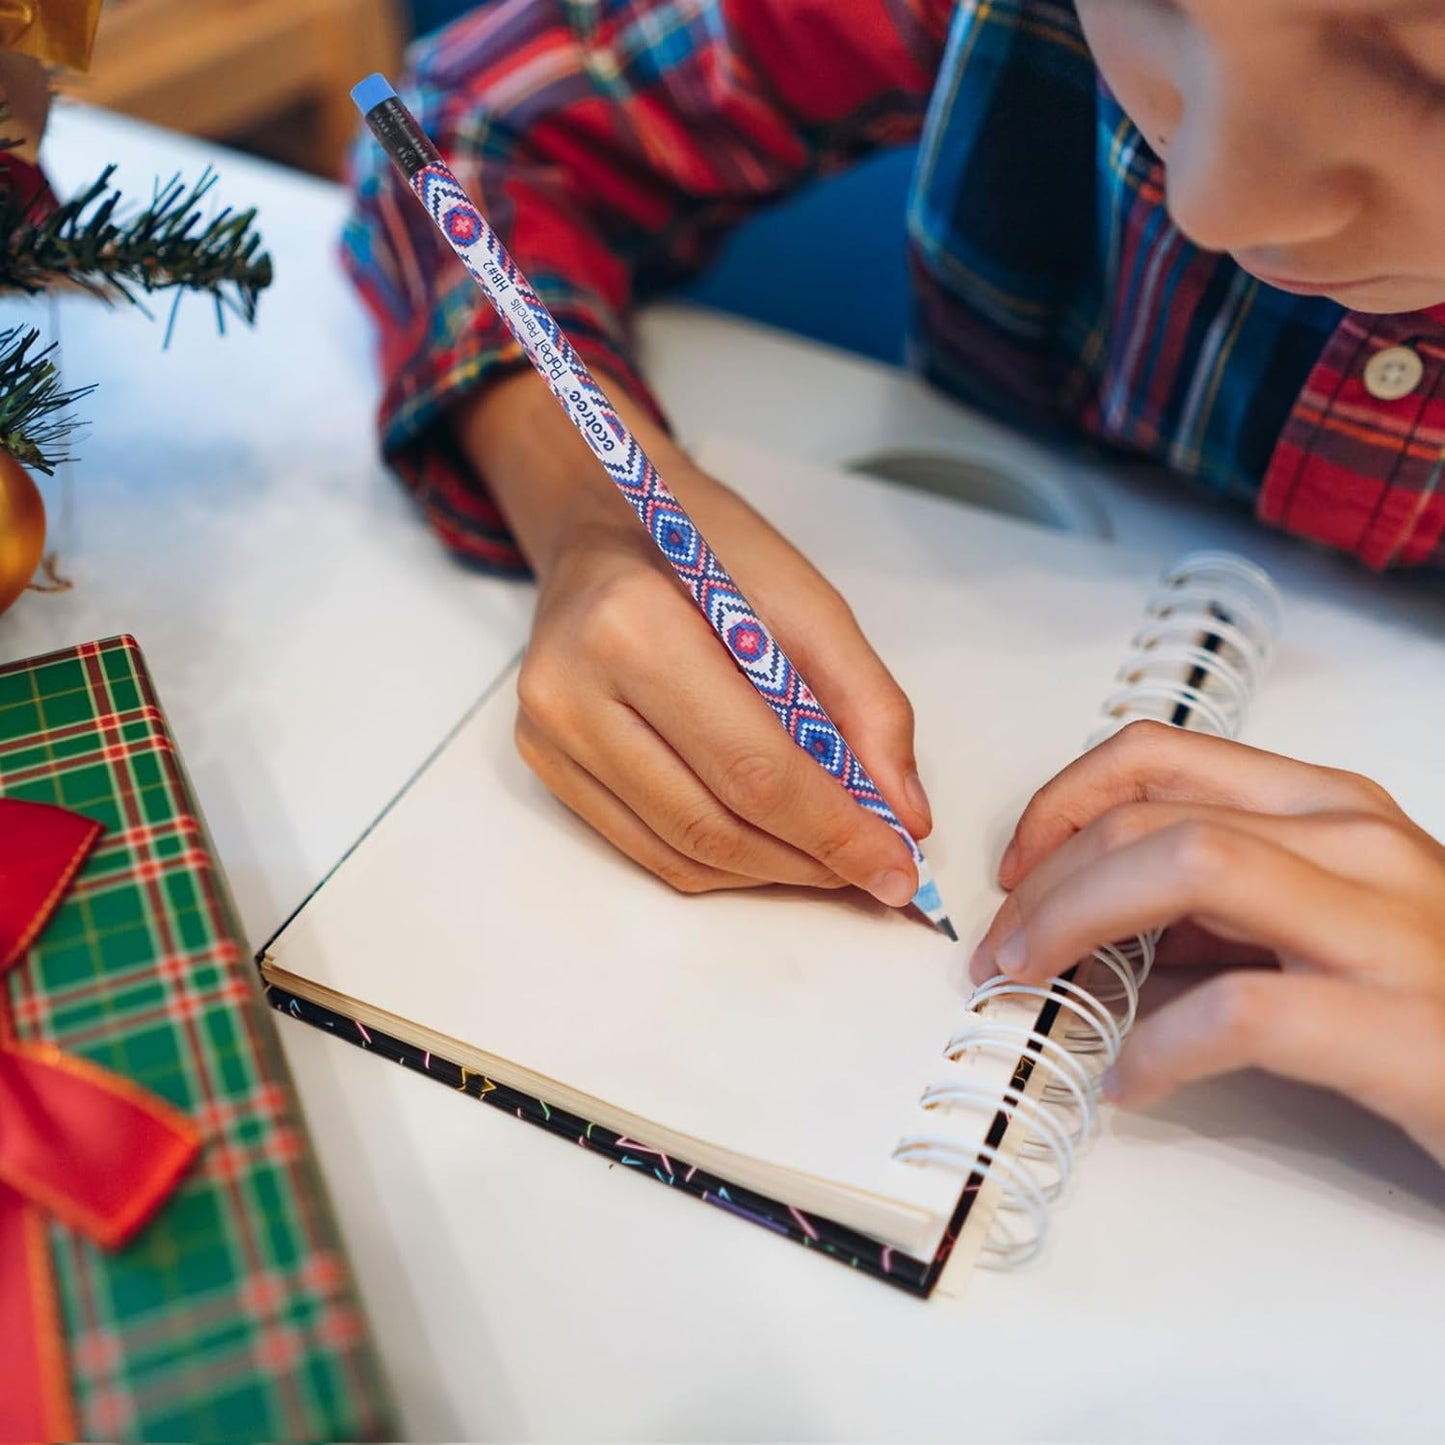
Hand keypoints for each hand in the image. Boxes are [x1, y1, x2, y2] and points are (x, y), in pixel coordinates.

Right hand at [455, 371, 931, 899]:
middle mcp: (574, 690)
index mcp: (635, 626)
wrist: (603, 519)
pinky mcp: (543, 762)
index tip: (898, 866)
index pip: (754, 768)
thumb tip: (904, 815)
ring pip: (680, 852)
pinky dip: (721, 863)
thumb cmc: (705, 549)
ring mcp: (548, 734)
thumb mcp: (806, 599)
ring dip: (769, 872)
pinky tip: (769, 844)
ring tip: (830, 858)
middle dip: (810, 861)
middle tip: (875, 869)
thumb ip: (866, 705)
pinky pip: (645, 849)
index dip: (835, 831)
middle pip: (714, 822)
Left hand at [969, 720, 1444, 1164]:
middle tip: (1001, 949)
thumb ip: (1229, 909)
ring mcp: (1390, 930)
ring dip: (1075, 923)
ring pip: (1187, 867)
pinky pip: (1248, 1014)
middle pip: (1150, 816)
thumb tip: (1110, 918)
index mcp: (1333, 812)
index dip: (1060, 801)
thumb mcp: (1330, 925)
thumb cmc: (1444, 1000)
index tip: (1015, 864)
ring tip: (1033, 985)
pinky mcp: (1408, 1029)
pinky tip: (1132, 1079)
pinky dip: (1161, 1047)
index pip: (1158, 755)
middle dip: (1042, 880)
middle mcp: (1360, 846)